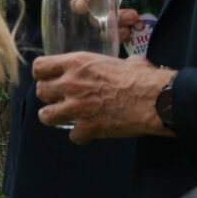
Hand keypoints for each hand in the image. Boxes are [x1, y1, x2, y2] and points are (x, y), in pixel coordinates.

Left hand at [33, 51, 173, 139]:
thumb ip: (114, 64)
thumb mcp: (122, 61)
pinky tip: (90, 133)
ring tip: (66, 118)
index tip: (50, 79)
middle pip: (40, 92)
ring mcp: (77, 107)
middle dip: (50, 96)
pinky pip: (73, 136)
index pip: (40, 67)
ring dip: (55, 117)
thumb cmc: (143, 77)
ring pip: (46, 116)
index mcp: (75, 63)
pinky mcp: (88, 127)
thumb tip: (128, 65)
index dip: (44, 74)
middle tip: (62, 100)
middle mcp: (70, 84)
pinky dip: (81, 137)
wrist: (156, 100)